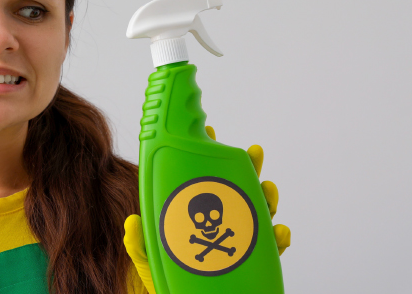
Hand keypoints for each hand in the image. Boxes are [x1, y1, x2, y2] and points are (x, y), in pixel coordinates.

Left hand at [123, 126, 290, 292]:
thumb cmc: (161, 277)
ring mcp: (235, 240)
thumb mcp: (147, 258)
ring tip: (268, 186)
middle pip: (237, 189)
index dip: (208, 155)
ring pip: (258, 213)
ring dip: (267, 197)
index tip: (211, 134)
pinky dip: (279, 239)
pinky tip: (279, 232)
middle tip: (253, 152)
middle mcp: (219, 223)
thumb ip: (139, 242)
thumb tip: (132, 223)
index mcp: (194, 215)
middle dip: (249, 168)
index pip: (203, 180)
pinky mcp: (248, 263)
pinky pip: (269, 250)